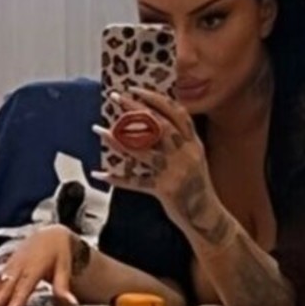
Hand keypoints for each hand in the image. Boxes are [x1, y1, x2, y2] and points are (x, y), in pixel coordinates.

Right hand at [0, 225, 80, 305]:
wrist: (49, 235)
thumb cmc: (58, 252)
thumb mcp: (65, 267)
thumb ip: (63, 286)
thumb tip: (72, 303)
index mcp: (32, 268)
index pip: (21, 289)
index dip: (12, 303)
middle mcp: (16, 269)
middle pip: (0, 292)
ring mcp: (6, 271)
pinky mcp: (1, 273)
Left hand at [96, 86, 218, 234]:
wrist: (206, 216)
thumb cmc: (196, 185)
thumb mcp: (194, 158)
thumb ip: (179, 140)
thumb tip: (152, 119)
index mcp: (194, 143)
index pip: (177, 113)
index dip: (156, 99)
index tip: (135, 89)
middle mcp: (186, 154)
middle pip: (158, 125)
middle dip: (134, 109)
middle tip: (115, 98)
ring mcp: (176, 172)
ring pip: (142, 150)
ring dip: (117, 139)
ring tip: (98, 129)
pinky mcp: (165, 190)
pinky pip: (136, 182)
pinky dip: (117, 178)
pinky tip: (99, 173)